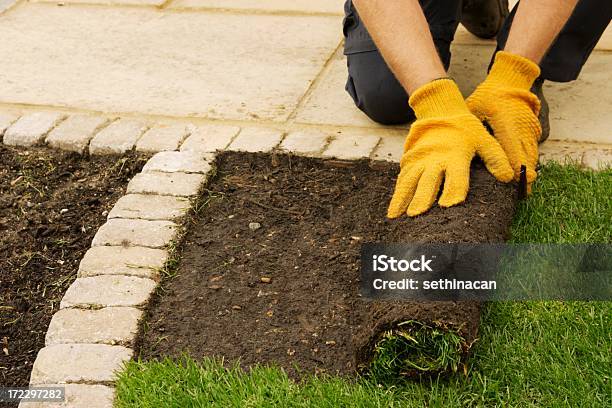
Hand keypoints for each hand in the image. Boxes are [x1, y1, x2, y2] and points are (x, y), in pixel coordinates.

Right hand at [388, 79, 513, 217]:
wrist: (440, 110)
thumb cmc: (465, 129)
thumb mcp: (484, 139)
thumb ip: (495, 158)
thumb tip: (508, 177)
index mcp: (455, 155)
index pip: (456, 177)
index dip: (454, 191)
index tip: (449, 206)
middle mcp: (435, 159)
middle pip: (428, 182)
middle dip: (422, 198)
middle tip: (417, 214)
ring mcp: (420, 161)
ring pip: (410, 182)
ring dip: (403, 199)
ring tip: (396, 216)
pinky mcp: (410, 161)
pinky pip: (402, 179)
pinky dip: (397, 194)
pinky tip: (394, 208)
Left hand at [467, 51, 541, 189]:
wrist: (509, 81)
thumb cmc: (487, 97)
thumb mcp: (474, 111)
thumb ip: (471, 131)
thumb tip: (459, 151)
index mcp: (507, 126)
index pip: (512, 152)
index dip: (514, 171)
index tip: (514, 185)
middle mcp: (522, 130)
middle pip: (526, 158)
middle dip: (524, 177)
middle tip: (521, 195)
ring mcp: (529, 130)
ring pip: (531, 156)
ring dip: (528, 171)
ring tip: (524, 190)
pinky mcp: (533, 131)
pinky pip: (532, 150)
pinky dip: (529, 162)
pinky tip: (526, 175)